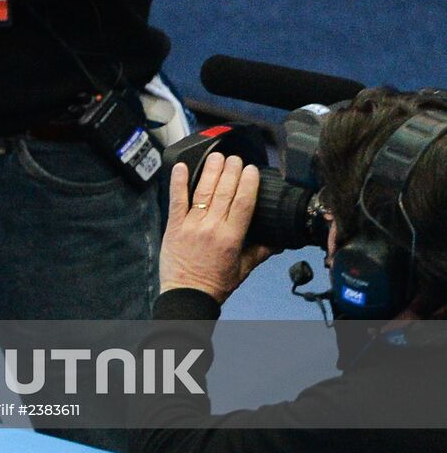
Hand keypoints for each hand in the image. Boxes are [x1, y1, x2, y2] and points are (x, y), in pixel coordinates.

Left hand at [159, 153, 274, 302]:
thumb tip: (279, 240)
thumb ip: (260, 251)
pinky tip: (181, 166)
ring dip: (210, 171)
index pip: (243, 203)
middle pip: (224, 193)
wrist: (187, 295)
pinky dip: (178, 182)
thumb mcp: (243, 269)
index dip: (248, 183)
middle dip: (231, 172)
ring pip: (203, 192)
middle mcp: (212, 228)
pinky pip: (176, 199)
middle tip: (236, 159)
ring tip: (217, 157)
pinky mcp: (174, 225)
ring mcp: (191, 225)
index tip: (252, 170)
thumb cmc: (214, 284)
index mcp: (232, 237)